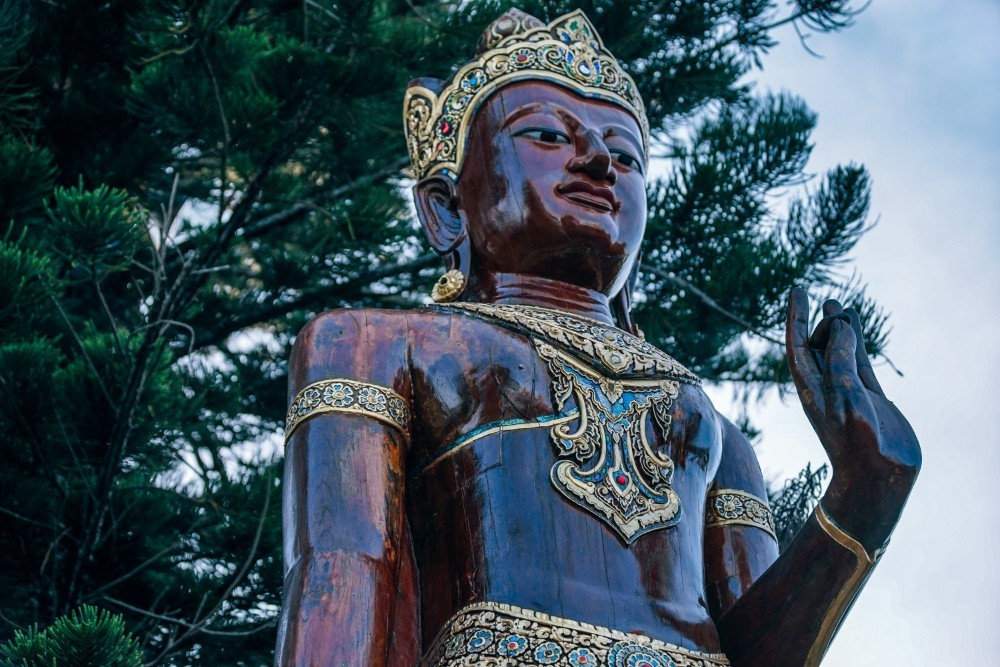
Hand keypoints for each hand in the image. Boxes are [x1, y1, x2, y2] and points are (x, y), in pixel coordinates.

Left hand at [785, 288, 920, 549]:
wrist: (875, 478)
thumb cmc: (854, 440)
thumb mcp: (845, 396)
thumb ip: (840, 360)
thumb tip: (840, 324)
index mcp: (810, 386)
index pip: (797, 343)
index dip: (796, 316)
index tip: (798, 289)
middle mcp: (824, 385)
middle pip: (815, 343)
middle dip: (819, 321)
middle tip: (831, 304)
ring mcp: (846, 389)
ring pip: (838, 349)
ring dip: (837, 326)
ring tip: (836, 301)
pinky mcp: (868, 396)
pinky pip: (858, 360)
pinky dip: (856, 342)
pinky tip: (856, 326)